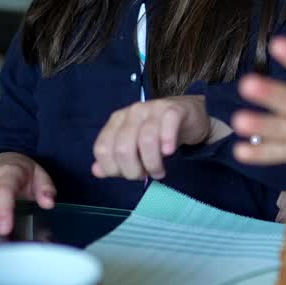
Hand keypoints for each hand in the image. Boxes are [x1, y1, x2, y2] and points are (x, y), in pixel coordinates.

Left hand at [91, 95, 214, 179]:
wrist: (189, 117)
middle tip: (146, 176)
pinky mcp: (174, 109)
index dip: (113, 169)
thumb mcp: (134, 148)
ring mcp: (153, 108)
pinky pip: (167, 126)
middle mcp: (132, 112)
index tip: (128, 175)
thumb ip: (115, 159)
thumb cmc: (159, 134)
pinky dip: (167, 142)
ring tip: (159, 172)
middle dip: (133, 170)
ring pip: (146, 139)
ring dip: (153, 163)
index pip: (103, 149)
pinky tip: (169, 152)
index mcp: (117, 120)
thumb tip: (96, 171)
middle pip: (123, 148)